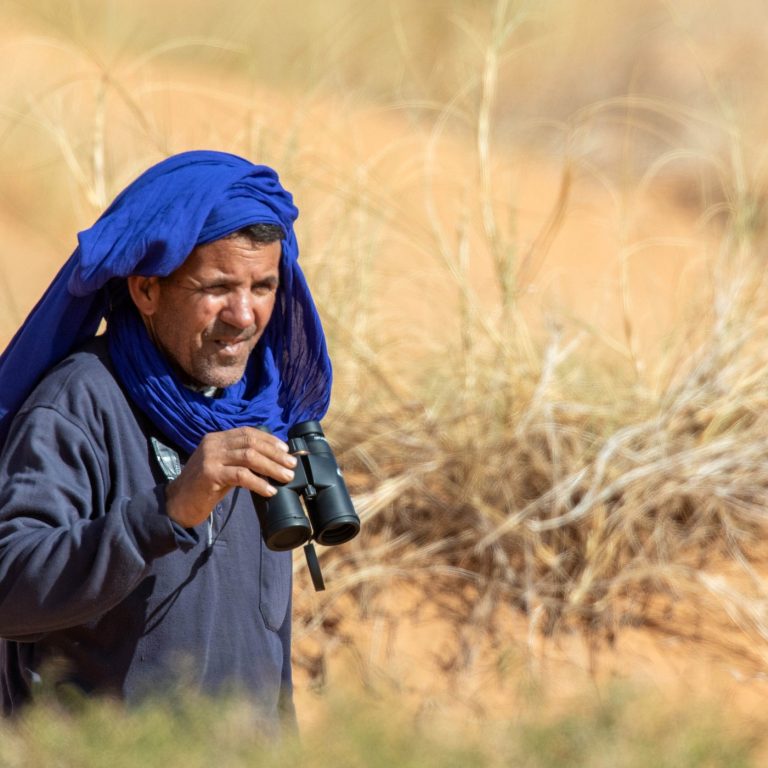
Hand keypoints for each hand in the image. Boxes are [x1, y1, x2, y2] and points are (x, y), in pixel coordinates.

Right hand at [164, 427, 296, 527]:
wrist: (177, 504)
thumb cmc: (204, 487)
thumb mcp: (223, 466)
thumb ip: (240, 460)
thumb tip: (272, 460)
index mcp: (217, 438)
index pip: (248, 432)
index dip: (269, 440)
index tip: (286, 450)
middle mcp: (213, 444)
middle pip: (251, 442)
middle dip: (275, 454)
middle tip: (291, 465)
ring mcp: (211, 458)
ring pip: (249, 457)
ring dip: (272, 467)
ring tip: (285, 477)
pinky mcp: (210, 474)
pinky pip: (241, 475)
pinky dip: (258, 482)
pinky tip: (268, 490)